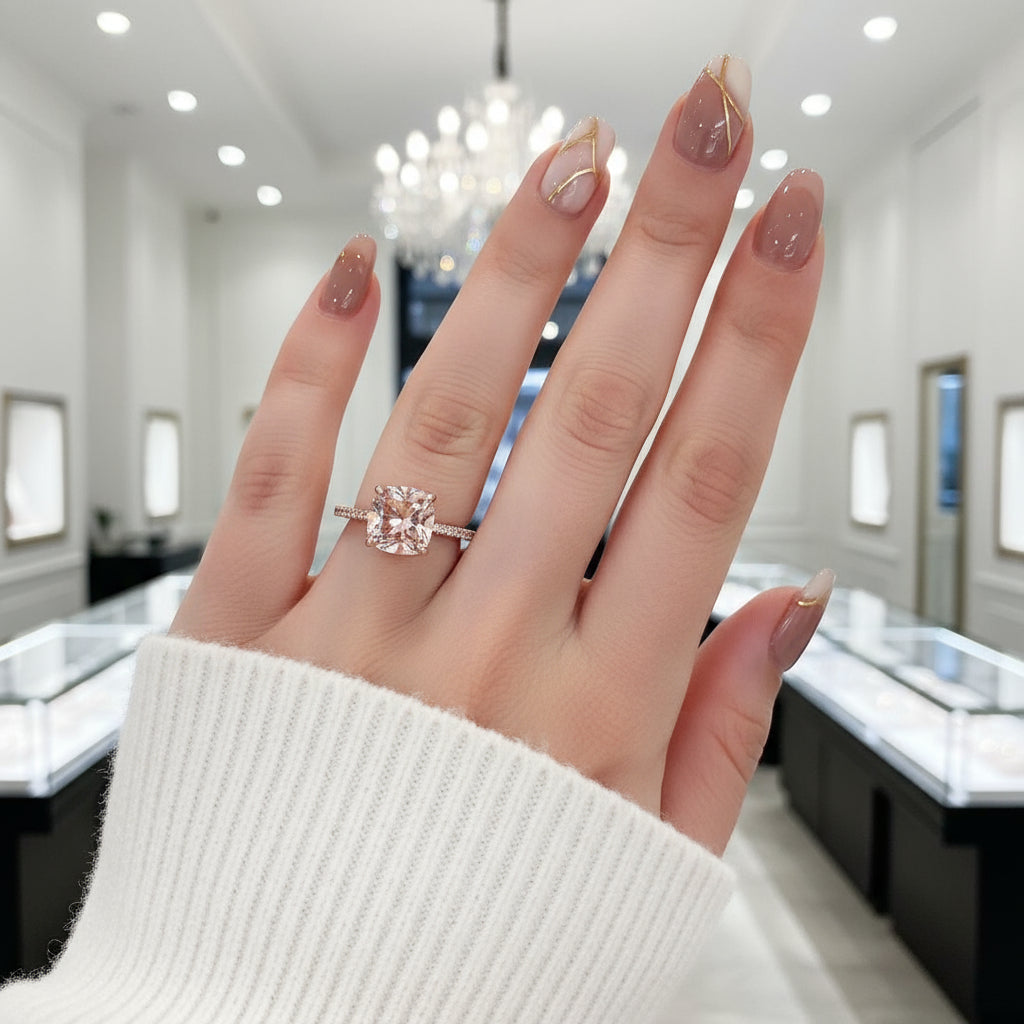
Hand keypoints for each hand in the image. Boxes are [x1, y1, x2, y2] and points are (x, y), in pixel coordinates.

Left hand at [171, 56, 828, 854]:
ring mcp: (358, 636)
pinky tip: (346, 274)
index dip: (760, 337)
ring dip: (513, 280)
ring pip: (446, 421)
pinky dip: (308, 366)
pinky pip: (275, 476)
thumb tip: (785, 603)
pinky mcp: (245, 636)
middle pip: (596, 415)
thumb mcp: (645, 872)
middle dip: (668, 256)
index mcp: (598, 711)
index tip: (790, 232)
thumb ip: (720, 732)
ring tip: (566, 171)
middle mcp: (484, 654)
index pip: (706, 478)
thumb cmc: (475, 957)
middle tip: (709, 138)